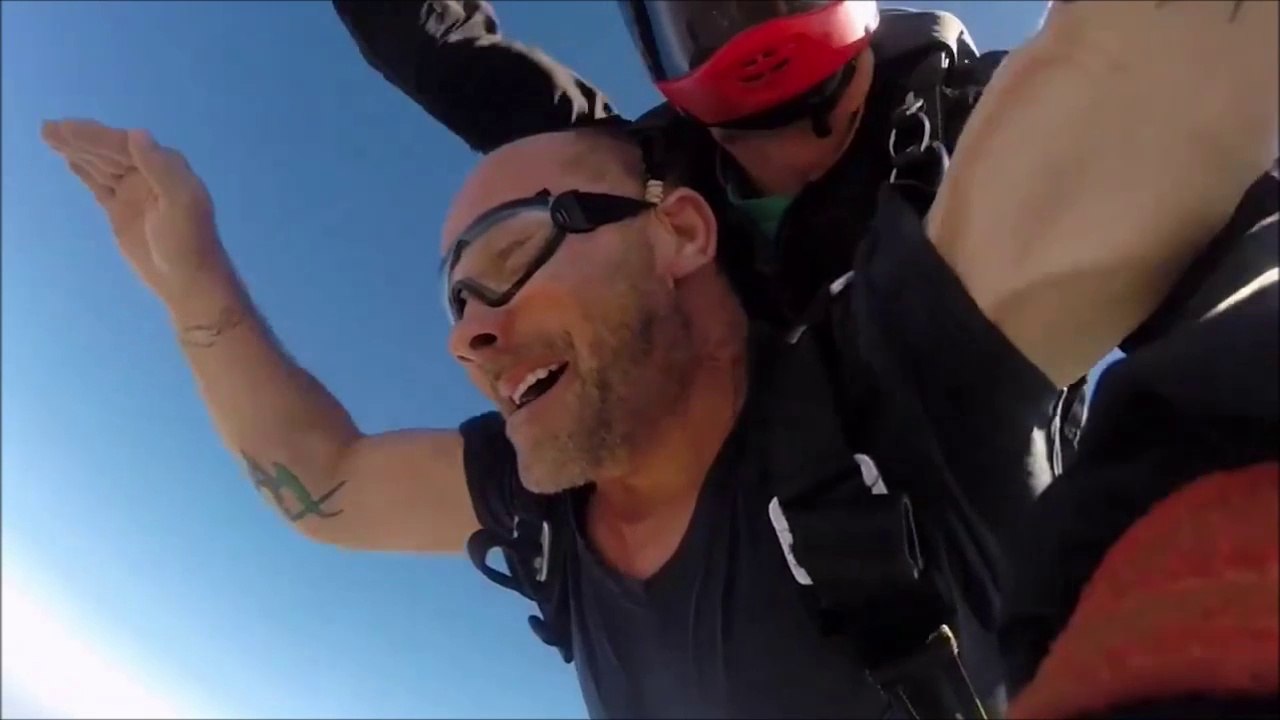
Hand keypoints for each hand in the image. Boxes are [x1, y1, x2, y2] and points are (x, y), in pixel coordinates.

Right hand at [42, 118, 233, 305]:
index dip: (96, 136)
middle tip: (48, 128)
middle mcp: (149, 175)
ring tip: (50, 136)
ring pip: (102, 165)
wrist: (186, 279)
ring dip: (78, 150)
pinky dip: (86, 171)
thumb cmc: (187, 241)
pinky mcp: (122, 210)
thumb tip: (136, 133)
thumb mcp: (180, 202)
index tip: (66, 128)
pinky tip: (70, 160)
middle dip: (81, 138)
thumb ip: (160, 168)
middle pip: (110, 151)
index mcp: (165, 168)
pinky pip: (100, 184)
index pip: (125, 146)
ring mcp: (134, 192)